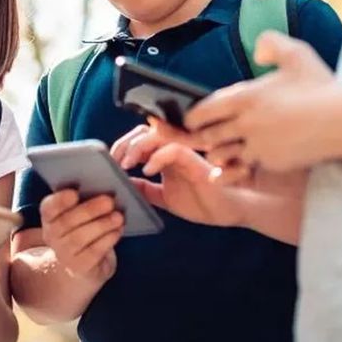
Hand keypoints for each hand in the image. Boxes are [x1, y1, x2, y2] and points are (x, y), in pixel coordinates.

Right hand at [39, 189, 122, 283]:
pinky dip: (107, 240)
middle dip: (89, 210)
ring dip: (101, 225)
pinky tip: (117, 231)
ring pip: (79, 238)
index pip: (49, 207)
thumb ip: (89, 198)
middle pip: (66, 222)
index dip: (60, 200)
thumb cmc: (86, 229)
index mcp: (51, 216)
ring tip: (118, 216)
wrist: (86, 264)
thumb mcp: (83, 213)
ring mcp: (64, 254)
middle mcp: (52, 235)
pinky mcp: (79, 267)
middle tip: (109, 201)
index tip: (75, 193)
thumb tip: (109, 187)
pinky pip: (93, 252)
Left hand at [112, 122, 242, 227]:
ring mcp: (186, 152)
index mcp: (166, 154)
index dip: (123, 146)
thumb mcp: (164, 197)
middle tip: (115, 162)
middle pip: (145, 130)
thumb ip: (145, 190)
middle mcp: (175, 148)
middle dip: (125, 143)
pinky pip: (174, 148)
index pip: (141, 138)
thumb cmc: (203, 202)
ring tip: (127, 164)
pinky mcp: (196, 160)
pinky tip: (148, 171)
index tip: (111, 163)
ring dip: (137, 146)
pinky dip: (157, 157)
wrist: (229, 212)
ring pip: (158, 133)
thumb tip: (123, 184)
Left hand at [185, 31, 338, 177]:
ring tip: (221, 150)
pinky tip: (241, 163)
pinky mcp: (270, 162)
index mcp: (246, 97)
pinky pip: (245, 167)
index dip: (193, 117)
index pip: (205, 110)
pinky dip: (239, 166)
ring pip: (223, 154)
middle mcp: (245, 122)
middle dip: (203, 137)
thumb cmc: (321, 87)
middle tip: (200, 137)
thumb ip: (272, 44)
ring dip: (220, 153)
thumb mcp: (297, 54)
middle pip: (209, 135)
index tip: (191, 120)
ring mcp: (257, 145)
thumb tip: (257, 51)